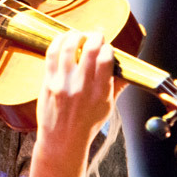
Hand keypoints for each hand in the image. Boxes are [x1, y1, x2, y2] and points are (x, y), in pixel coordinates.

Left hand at [34, 29, 115, 166]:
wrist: (62, 140)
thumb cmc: (87, 124)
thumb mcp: (108, 108)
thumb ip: (117, 86)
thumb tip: (127, 69)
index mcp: (100, 93)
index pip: (106, 59)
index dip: (108, 48)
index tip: (107, 48)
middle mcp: (82, 86)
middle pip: (90, 49)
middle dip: (95, 36)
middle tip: (96, 36)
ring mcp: (63, 84)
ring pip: (69, 47)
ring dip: (76, 35)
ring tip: (80, 35)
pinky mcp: (48, 82)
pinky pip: (52, 54)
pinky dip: (58, 41)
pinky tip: (64, 39)